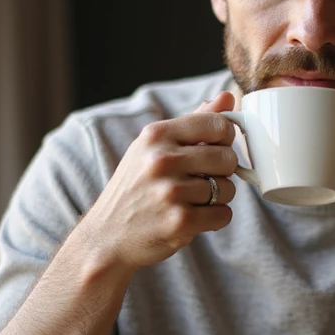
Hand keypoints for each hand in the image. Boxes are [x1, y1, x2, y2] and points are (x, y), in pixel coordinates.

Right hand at [79, 91, 238, 270]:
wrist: (107, 237)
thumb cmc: (135, 188)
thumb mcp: (152, 148)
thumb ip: (192, 122)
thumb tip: (227, 98)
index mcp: (156, 135)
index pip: (218, 124)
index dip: (225, 139)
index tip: (216, 149)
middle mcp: (162, 160)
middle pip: (228, 158)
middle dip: (223, 172)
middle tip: (202, 180)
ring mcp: (171, 192)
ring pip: (228, 189)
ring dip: (218, 198)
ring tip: (192, 200)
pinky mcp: (180, 222)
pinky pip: (224, 214)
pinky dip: (215, 219)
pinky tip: (194, 218)